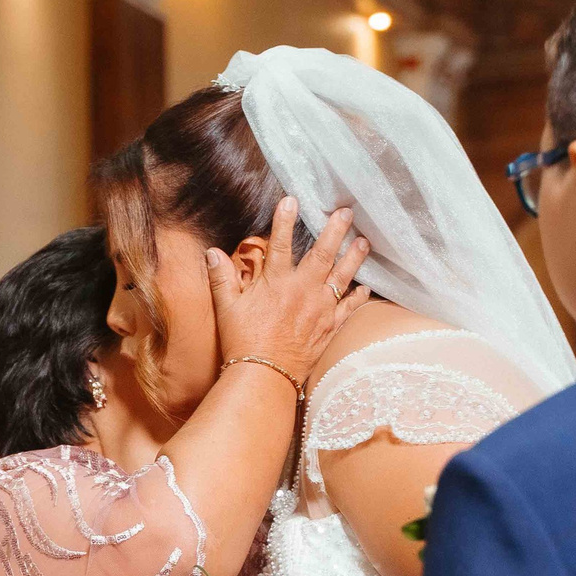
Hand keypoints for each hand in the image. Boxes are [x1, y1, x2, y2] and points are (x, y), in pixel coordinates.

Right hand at [208, 196, 373, 381]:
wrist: (264, 376)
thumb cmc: (242, 342)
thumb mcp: (227, 308)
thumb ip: (221, 278)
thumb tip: (211, 253)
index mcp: (276, 283)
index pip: (280, 244)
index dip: (285, 220)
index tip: (292, 199)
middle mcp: (302, 291)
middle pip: (322, 254)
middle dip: (335, 231)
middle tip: (346, 213)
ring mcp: (319, 309)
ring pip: (342, 277)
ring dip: (354, 258)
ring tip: (364, 242)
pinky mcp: (329, 328)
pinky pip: (348, 309)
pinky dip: (358, 297)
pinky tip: (365, 288)